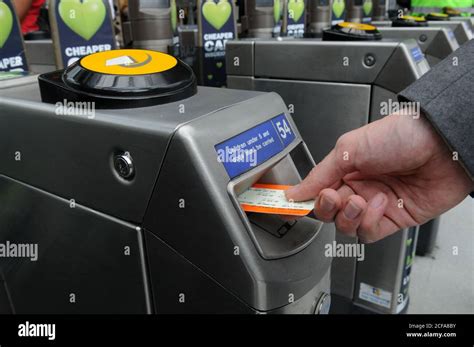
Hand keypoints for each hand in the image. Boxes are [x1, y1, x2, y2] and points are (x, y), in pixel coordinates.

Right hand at [286, 112, 472, 242]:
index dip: (304, 200)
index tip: (290, 205)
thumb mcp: (349, 149)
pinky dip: (370, 223)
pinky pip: (370, 233)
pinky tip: (380, 205)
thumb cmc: (400, 135)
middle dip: (327, 207)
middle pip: (328, 212)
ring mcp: (375, 205)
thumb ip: (319, 174)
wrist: (442, 144)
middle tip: (334, 196)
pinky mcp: (394, 219)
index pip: (316, 191)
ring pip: (346, 226)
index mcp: (344, 168)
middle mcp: (358, 187)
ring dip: (349, 216)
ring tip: (361, 200)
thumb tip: (294, 192)